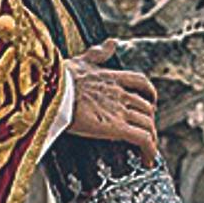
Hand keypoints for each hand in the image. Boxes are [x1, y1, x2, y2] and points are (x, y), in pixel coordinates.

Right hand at [65, 38, 159, 165]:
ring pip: (148, 123)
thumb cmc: (59, 78)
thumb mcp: (81, 60)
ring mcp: (119, 110)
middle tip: (144, 132)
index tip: (150, 101)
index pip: (140, 82)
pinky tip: (148, 160)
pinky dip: (150, 150)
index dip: (149, 93)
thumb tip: (112, 42)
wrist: (51, 91)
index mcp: (112, 77)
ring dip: (151, 138)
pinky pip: (142, 139)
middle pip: (146, 106)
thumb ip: (98, 53)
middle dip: (148, 120)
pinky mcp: (116, 127)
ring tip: (148, 151)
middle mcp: (120, 93)